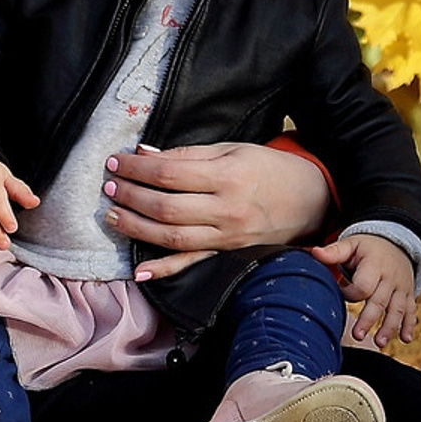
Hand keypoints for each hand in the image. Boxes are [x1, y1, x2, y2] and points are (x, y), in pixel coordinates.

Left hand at [101, 141, 333, 280]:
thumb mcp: (232, 150)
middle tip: (109, 186)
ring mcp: (227, 237)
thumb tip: (146, 154)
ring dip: (137, 227)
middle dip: (131, 196)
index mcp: (226, 177)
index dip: (137, 168)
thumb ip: (188, 154)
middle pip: (166, 207)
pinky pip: (193, 263)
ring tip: (113, 215)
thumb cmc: (268, 169)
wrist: (311, 199)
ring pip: (173, 237)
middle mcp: (226, 210)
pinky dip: (165, 270)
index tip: (115, 162)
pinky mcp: (228, 253)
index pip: (169, 173)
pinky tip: (140, 271)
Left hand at [312, 231, 418, 347]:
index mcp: (374, 265)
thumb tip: (314, 252)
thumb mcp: (352, 244)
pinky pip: (411, 311)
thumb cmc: (368, 248)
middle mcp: (390, 278)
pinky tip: (405, 340)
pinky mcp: (408, 296)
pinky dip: (409, 325)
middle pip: (379, 301)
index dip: (350, 293)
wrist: (397, 244)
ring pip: (397, 310)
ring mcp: (401, 288)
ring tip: (379, 343)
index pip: (363, 285)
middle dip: (368, 319)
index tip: (339, 294)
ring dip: (389, 328)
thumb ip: (334, 251)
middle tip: (357, 335)